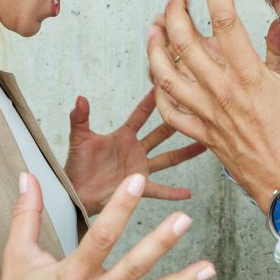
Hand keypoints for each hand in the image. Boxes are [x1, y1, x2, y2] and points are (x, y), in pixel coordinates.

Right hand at [0, 173, 214, 279]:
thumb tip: (26, 175)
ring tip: (209, 269)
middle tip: (185, 220)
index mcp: (70, 275)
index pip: (100, 236)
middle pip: (134, 266)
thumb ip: (26, 213)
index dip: (120, 208)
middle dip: (161, 243)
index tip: (136, 182)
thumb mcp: (17, 253)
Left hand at [65, 90, 205, 215]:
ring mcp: (140, 168)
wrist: (74, 193)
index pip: (141, 115)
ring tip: (205, 145)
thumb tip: (80, 98)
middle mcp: (135, 150)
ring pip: (167, 159)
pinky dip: (173, 192)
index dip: (152, 101)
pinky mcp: (139, 187)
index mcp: (123, 136)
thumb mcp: (79, 139)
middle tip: (195, 110)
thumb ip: (80, 118)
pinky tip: (188, 193)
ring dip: (185, 153)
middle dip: (177, 122)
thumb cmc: (76, 165)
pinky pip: (159, 190)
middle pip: (161, 134)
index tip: (165, 86)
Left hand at [146, 0, 279, 211]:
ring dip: (156, 49)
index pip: (225, 24)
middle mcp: (223, 92)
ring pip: (168, 76)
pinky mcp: (203, 134)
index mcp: (251, 77)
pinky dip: (159, 91)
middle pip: (185, 45)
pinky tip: (157, 75)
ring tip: (155, 26)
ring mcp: (209, 114)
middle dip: (175, 13)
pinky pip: (170, 111)